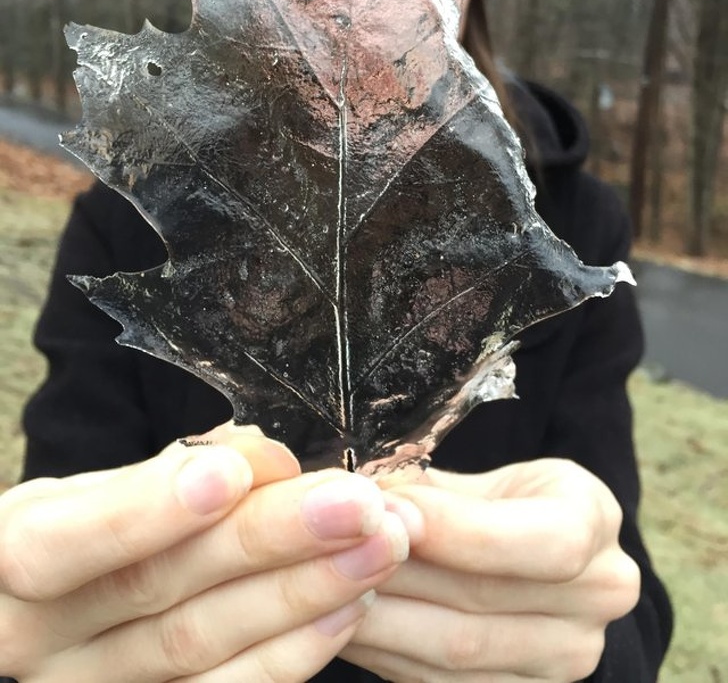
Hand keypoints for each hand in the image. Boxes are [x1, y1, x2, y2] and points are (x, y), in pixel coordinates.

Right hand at [0, 423, 410, 682]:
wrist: (42, 615)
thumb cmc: (69, 534)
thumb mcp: (88, 491)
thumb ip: (166, 475)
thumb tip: (263, 459)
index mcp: (10, 566)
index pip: (65, 544)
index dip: (146, 509)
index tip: (231, 470)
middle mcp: (43, 644)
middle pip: (159, 591)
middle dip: (267, 539)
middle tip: (355, 502)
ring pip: (201, 646)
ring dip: (301, 592)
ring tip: (378, 544)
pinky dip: (294, 651)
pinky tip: (350, 606)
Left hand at [345, 458, 640, 682]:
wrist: (533, 556)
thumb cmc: (501, 501)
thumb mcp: (484, 476)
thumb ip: (432, 491)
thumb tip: (362, 500)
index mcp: (594, 520)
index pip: (545, 542)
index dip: (460, 531)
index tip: (390, 513)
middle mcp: (599, 597)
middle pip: (485, 602)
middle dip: (396, 574)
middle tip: (327, 549)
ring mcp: (565, 658)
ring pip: (455, 652)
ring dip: (378, 618)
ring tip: (320, 585)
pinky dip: (384, 652)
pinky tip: (343, 623)